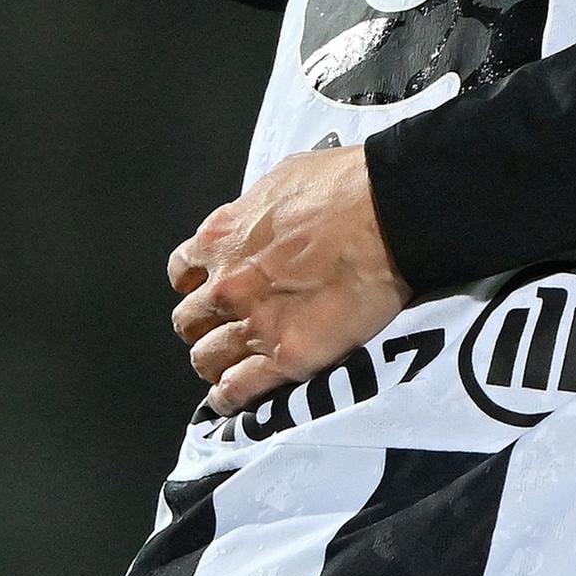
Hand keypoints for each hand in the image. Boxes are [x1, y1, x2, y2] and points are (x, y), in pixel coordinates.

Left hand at [167, 145, 408, 415]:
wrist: (393, 213)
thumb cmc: (350, 186)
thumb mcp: (286, 178)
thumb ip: (258, 208)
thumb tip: (261, 215)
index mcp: (221, 239)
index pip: (182, 272)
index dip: (199, 283)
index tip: (214, 287)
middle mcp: (226, 286)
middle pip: (189, 320)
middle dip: (205, 324)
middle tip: (228, 326)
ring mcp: (254, 324)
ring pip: (206, 358)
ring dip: (217, 360)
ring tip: (232, 365)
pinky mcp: (286, 355)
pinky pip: (237, 390)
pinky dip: (230, 397)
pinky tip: (233, 397)